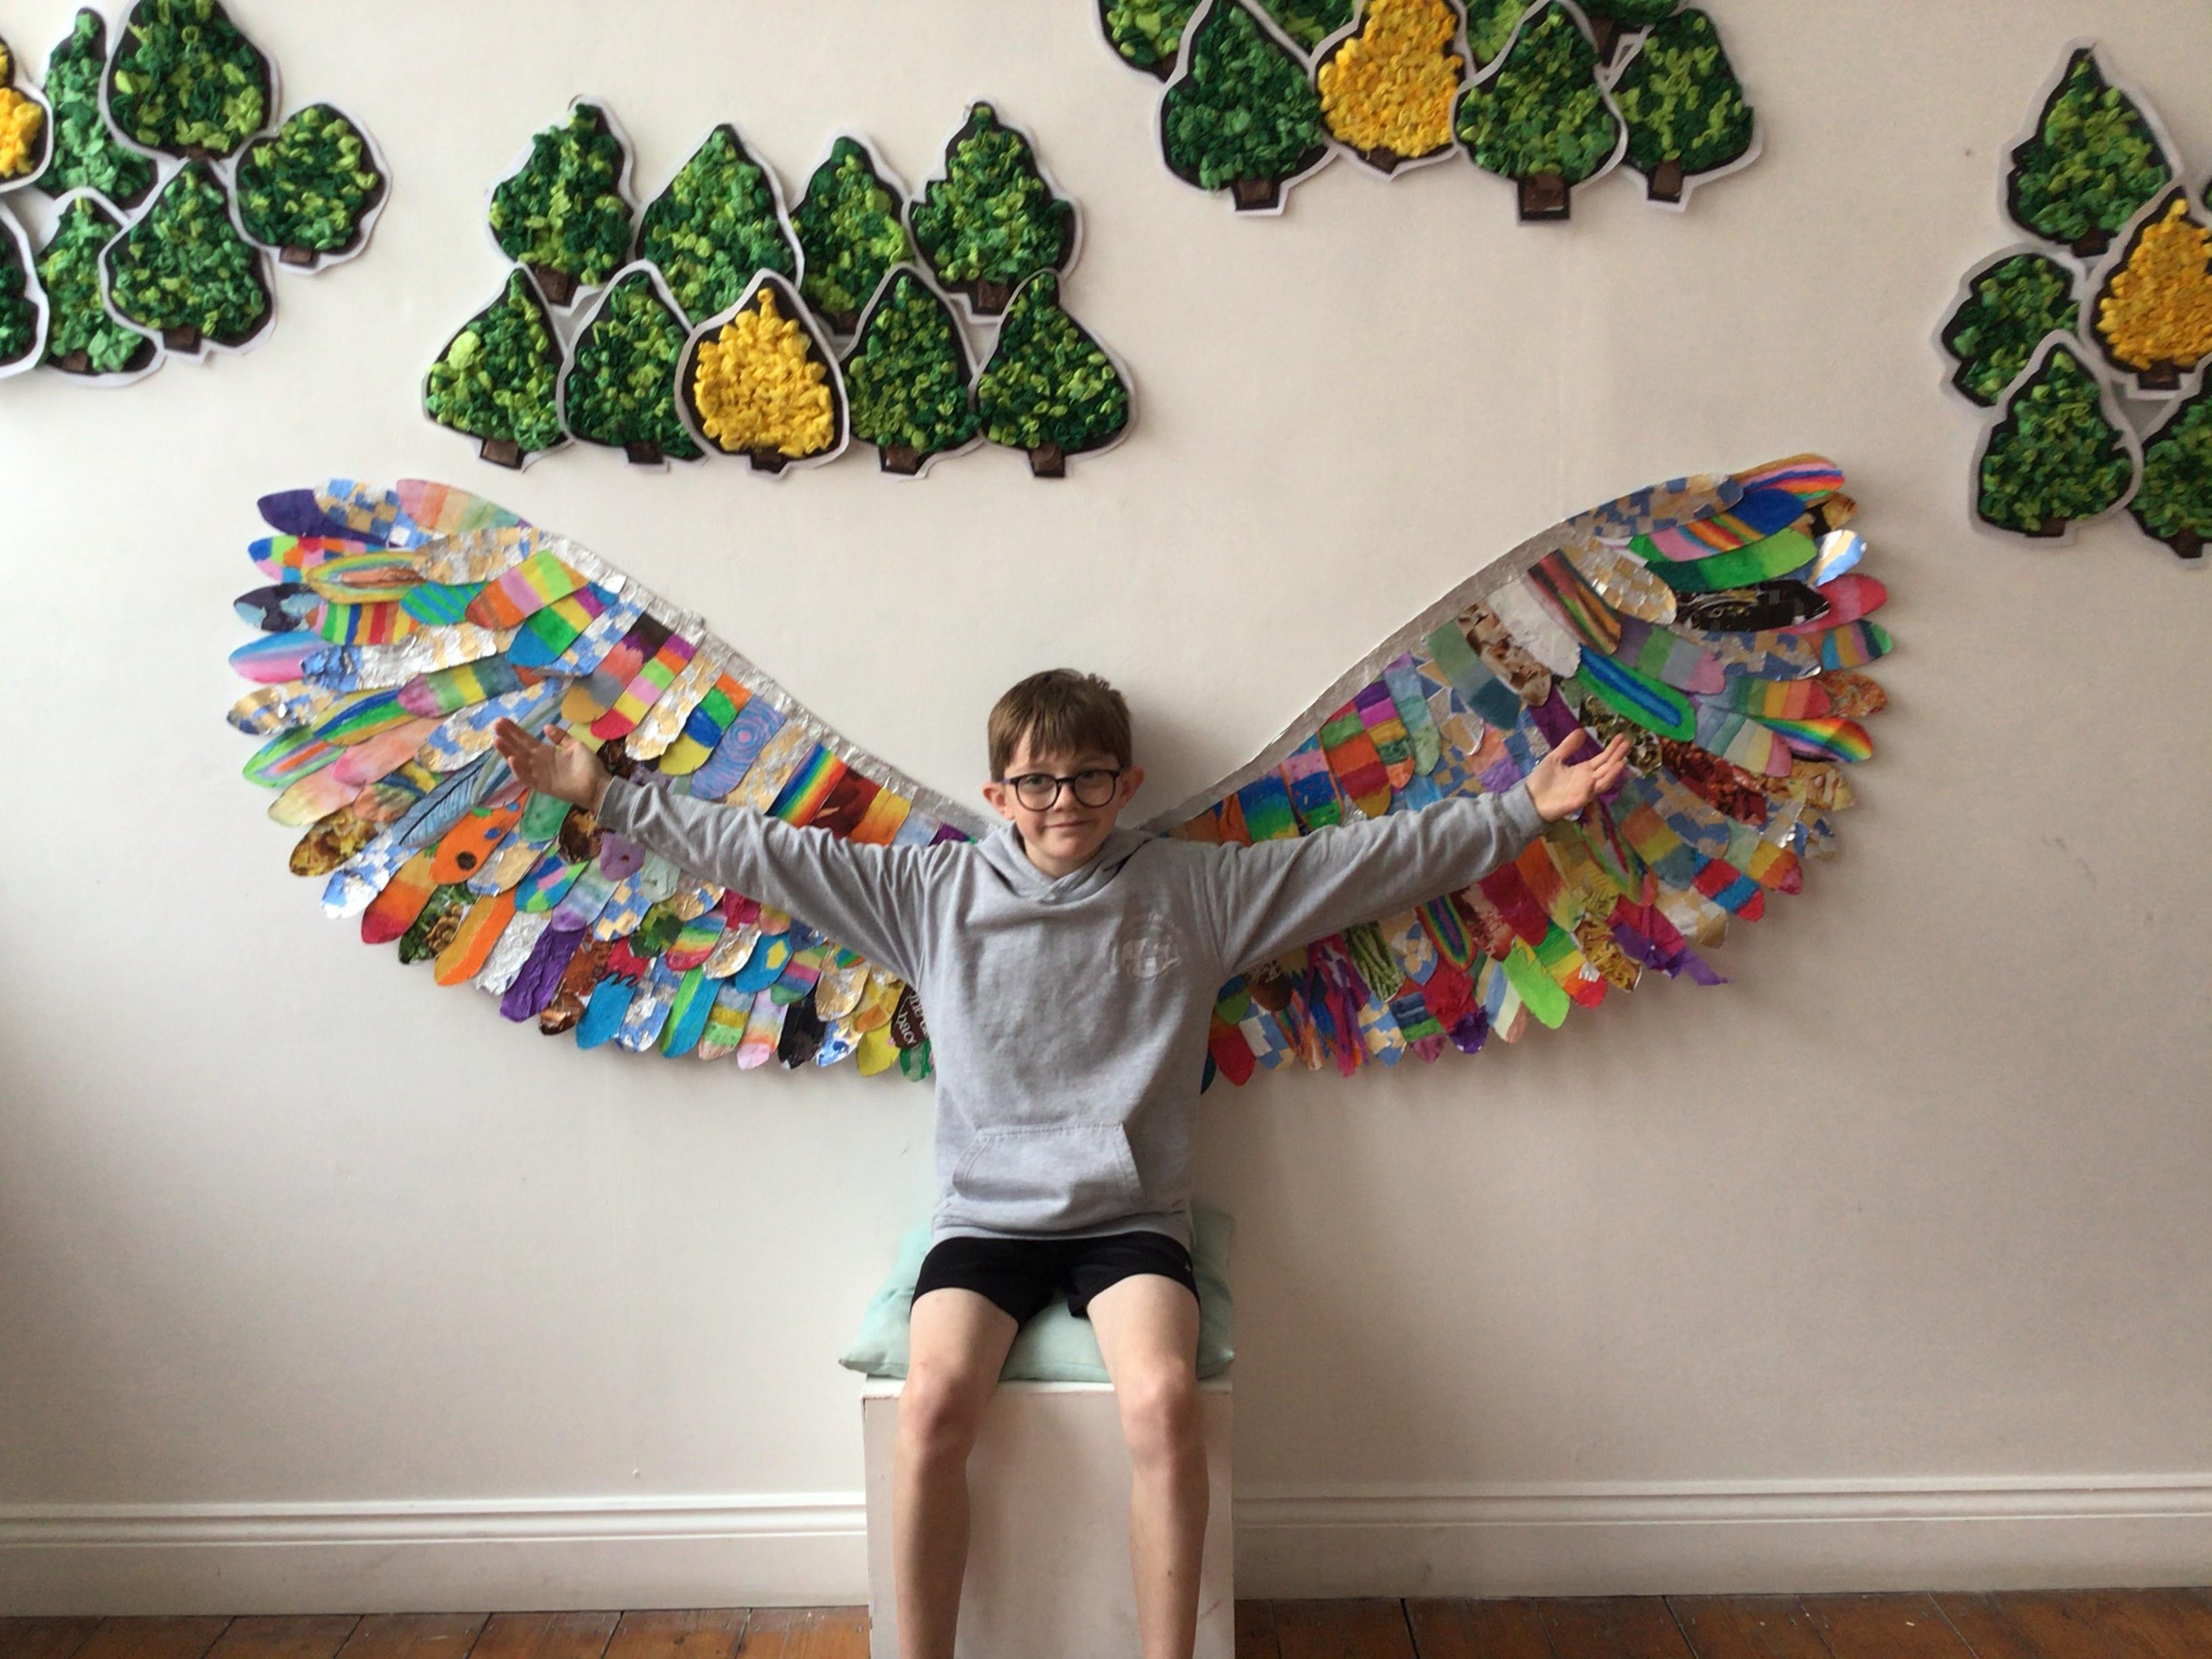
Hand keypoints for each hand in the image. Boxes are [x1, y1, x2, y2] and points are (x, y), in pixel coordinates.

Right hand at [492, 718, 608, 811]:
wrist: (599, 786)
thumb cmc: (589, 766)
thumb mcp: (575, 746)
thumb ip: (561, 737)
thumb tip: (545, 726)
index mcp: (547, 752)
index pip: (526, 740)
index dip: (514, 731)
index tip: (501, 720)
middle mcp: (539, 762)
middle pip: (519, 748)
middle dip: (507, 737)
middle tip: (494, 725)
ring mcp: (539, 774)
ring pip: (519, 762)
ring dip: (507, 752)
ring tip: (497, 740)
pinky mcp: (543, 785)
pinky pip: (527, 778)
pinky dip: (519, 770)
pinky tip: (512, 759)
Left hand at [1525, 729, 1630, 822]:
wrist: (1530, 798)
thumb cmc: (1542, 780)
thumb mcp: (1555, 758)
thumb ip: (1568, 747)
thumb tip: (1581, 731)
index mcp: (1583, 770)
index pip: (1602, 758)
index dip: (1612, 748)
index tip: (1622, 736)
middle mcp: (1588, 780)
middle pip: (1607, 767)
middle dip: (1617, 756)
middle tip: (1628, 743)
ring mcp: (1585, 791)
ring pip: (1604, 781)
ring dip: (1613, 772)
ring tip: (1622, 761)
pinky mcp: (1579, 800)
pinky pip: (1591, 792)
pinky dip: (1597, 785)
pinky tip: (1600, 778)